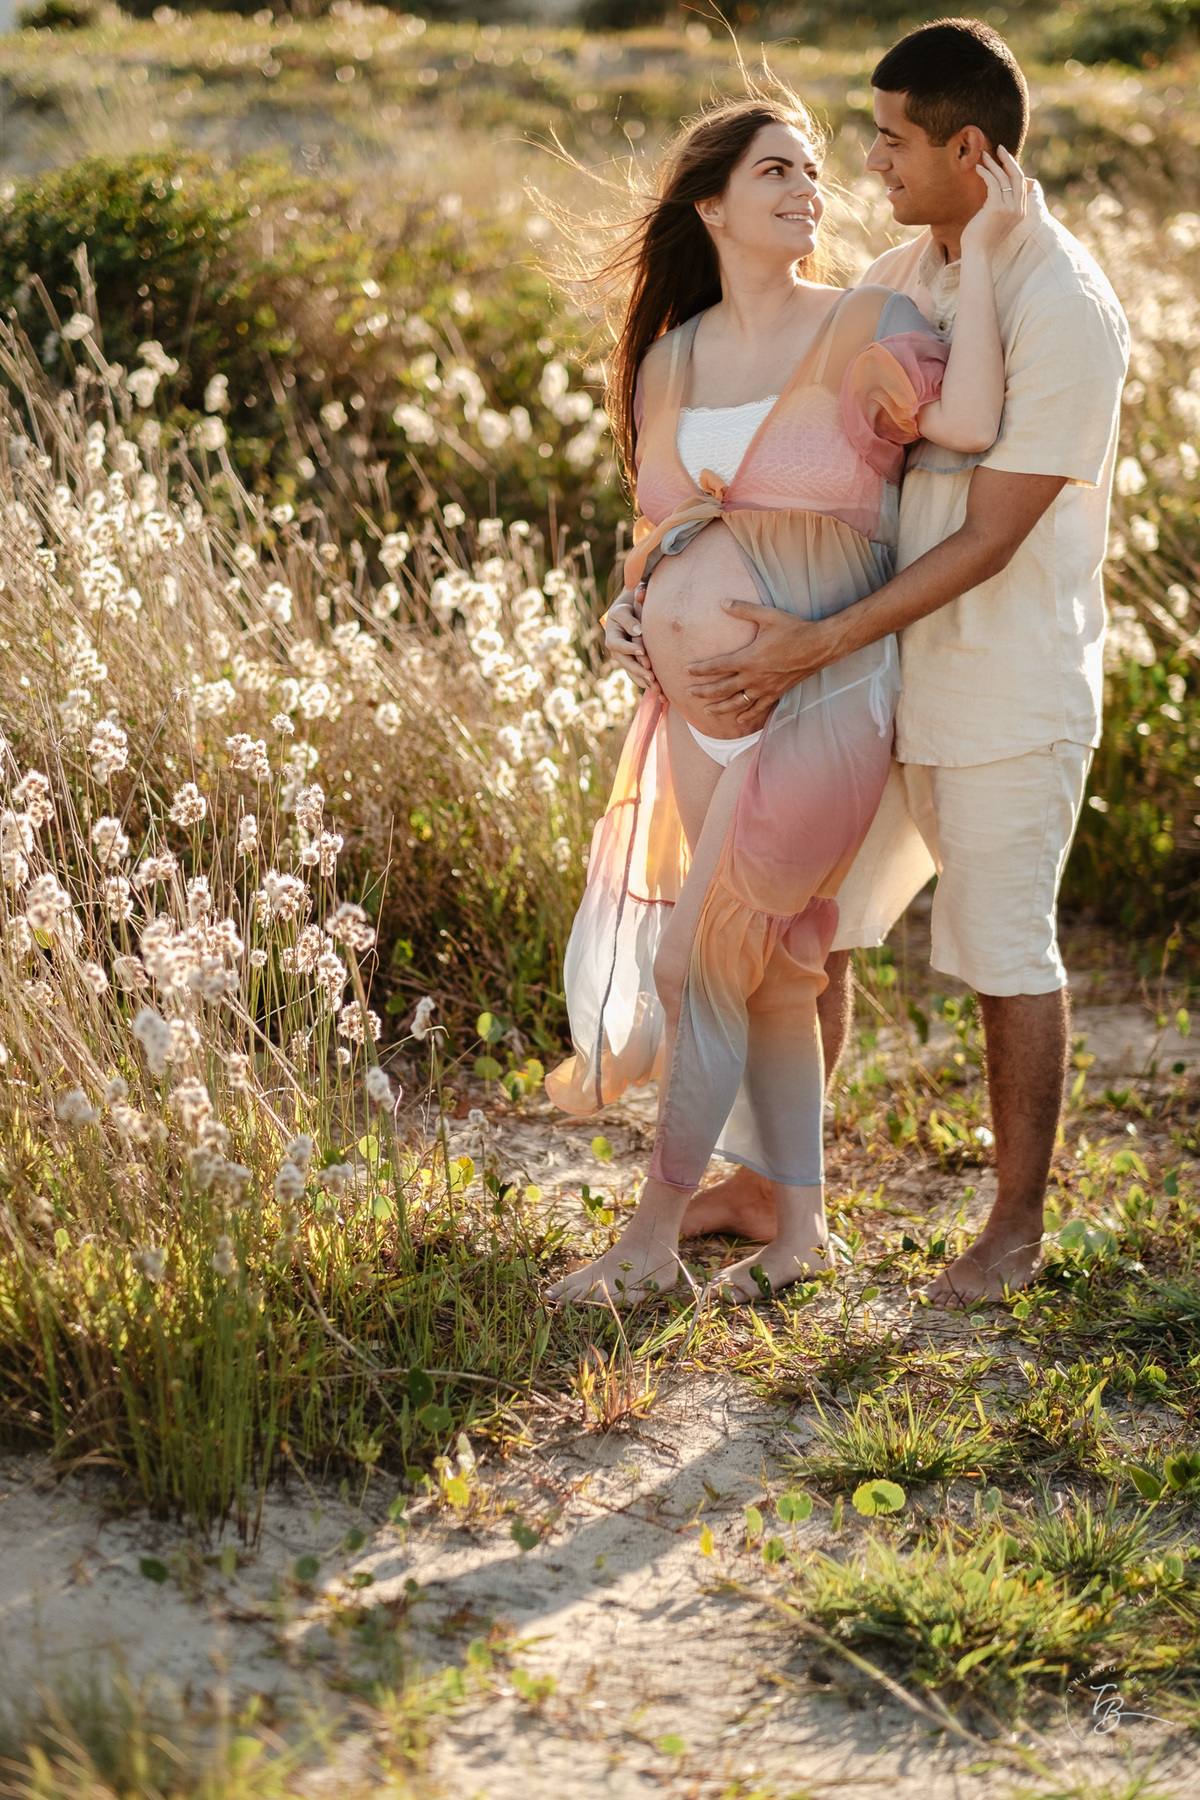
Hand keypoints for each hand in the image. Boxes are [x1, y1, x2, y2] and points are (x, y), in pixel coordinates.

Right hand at [604, 582, 659, 693]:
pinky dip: (649, 684)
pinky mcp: (634, 664)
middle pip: (625, 662)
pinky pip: (639, 677)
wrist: (634, 610)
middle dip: (638, 669)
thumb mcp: (630, 603)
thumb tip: (639, 618)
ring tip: (657, 688)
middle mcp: (616, 647)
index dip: (630, 648)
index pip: (619, 644)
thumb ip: (635, 608)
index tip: (642, 650)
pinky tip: (661, 693)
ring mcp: (624, 658)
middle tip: (651, 675)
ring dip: (644, 681)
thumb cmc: (633, 603)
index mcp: (612, 633)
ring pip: (632, 672)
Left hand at [685, 599, 833, 726]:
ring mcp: (765, 687)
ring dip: (720, 707)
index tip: (686, 670)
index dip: (700, 669)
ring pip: (737, 702)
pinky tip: (739, 720)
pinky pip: (758, 708)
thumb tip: (722, 601)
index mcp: (748, 658)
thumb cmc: (793, 629)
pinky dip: (747, 715)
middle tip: (688, 694)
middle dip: (703, 691)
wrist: (819, 646)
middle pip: (722, 688)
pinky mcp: (776, 693)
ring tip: (706, 711)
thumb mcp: (767, 615)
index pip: (717, 666)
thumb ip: (743, 609)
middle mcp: (753, 677)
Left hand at [961, 147, 1028, 257]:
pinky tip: (978, 168)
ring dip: (993, 164)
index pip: (1021, 183)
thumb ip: (1001, 203)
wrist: (977, 254)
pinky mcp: (997, 208)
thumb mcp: (996, 219)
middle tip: (998, 148)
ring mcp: (1009, 208)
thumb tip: (997, 188)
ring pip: (1004, 178)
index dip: (1013, 167)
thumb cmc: (982, 238)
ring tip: (982, 155)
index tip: (1003, 157)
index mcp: (1021, 211)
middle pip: (1017, 176)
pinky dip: (986, 173)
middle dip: (1008, 159)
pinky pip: (993, 183)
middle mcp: (1018, 209)